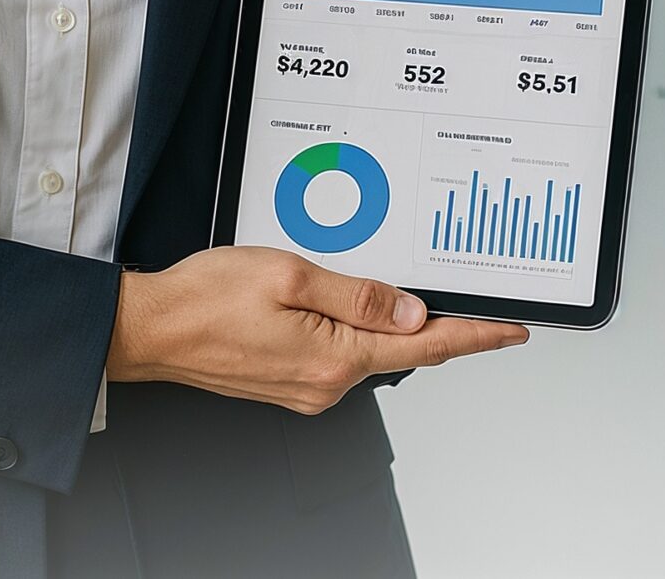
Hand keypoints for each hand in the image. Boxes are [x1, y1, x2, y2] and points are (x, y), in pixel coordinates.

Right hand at [103, 245, 527, 414]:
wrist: (152, 329)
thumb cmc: (207, 299)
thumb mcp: (292, 276)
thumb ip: (359, 296)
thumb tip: (413, 312)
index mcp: (335, 359)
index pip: (426, 347)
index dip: (475, 336)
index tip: (512, 330)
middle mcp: (327, 384)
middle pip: (400, 348)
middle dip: (432, 321)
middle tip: (458, 288)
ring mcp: (308, 388)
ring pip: (366, 348)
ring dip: (382, 321)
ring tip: (372, 282)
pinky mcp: (290, 382)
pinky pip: (338, 353)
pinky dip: (350, 328)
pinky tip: (335, 301)